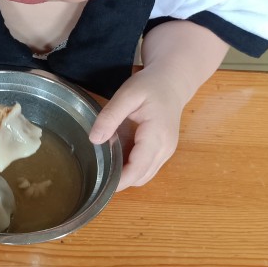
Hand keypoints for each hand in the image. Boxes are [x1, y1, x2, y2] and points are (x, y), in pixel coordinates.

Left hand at [88, 67, 185, 190]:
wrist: (172, 82)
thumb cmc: (150, 85)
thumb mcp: (127, 94)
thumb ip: (110, 116)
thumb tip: (94, 140)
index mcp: (157, 136)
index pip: (138, 168)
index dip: (119, 181)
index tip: (99, 184)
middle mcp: (165, 149)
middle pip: (141, 177)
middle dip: (120, 181)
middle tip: (96, 174)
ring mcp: (167, 152)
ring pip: (144, 176)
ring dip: (126, 175)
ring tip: (105, 164)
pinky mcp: (164, 151)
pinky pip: (147, 168)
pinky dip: (132, 168)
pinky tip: (117, 156)